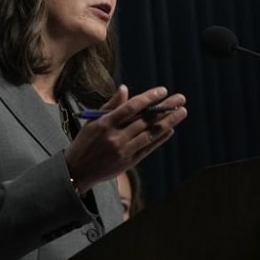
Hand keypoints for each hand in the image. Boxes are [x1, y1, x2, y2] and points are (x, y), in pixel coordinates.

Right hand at [64, 85, 186, 193]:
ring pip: (151, 134)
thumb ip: (111, 105)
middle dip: (165, 108)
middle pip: (146, 120)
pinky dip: (160, 138)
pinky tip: (170, 129)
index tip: (163, 91)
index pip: (131, 107)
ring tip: (182, 112)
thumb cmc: (85, 141)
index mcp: (105, 123)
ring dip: (169, 122)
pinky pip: (149, 148)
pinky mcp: (129, 162)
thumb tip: (125, 89)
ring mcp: (124, 151)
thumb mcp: (92, 121)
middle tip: (180, 98)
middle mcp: (116, 137)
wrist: (77, 171)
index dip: (149, 98)